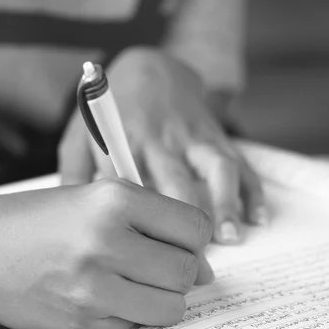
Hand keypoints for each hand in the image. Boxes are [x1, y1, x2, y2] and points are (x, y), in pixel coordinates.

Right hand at [0, 179, 212, 328]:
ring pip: (171, 307)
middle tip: (157, 266)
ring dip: (162, 298)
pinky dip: (129, 315)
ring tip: (135, 284)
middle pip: (188, 271)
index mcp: (114, 199)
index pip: (196, 228)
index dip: (194, 239)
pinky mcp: (79, 324)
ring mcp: (92, 289)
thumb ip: (148, 221)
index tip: (180, 243)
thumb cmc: (32, 218)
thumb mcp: (91, 196)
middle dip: (182, 271)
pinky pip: (134, 326)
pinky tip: (105, 297)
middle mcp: (106, 242)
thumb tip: (202, 265)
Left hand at [59, 47, 266, 244]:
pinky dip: (252, 188)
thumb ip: (74, 176)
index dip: (140, 224)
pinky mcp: (214, 133)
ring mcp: (191, 135)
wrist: (147, 67)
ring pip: (215, 166)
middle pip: (176, 180)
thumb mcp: (78, 136)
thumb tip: (70, 222)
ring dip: (225, 202)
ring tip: (230, 238)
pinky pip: (239, 159)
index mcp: (122, 142)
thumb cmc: (109, 113)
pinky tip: (258, 217)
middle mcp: (160, 139)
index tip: (145, 258)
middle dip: (187, 221)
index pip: (132, 188)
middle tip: (192, 261)